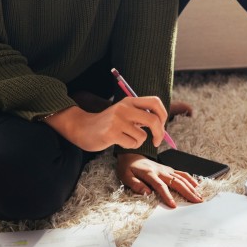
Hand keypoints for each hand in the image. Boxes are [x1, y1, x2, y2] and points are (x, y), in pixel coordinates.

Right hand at [44, 96, 169, 151]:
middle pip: (153, 120)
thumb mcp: (124, 113)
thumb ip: (140, 115)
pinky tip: (119, 141)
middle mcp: (124, 108)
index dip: (163, 114)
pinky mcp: (111, 133)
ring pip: (142, 136)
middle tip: (157, 141)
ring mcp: (117, 120)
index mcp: (129, 101)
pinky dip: (130, 146)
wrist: (83, 128)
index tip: (161, 125)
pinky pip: (132, 143)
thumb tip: (161, 124)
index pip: (155, 102)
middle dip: (160, 133)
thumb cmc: (108, 123)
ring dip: (138, 141)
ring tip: (126, 139)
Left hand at [117, 153, 202, 207]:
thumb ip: (135, 184)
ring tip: (199, 197)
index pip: (160, 186)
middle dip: (187, 192)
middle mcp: (160, 170)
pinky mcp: (169, 169)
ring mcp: (166, 169)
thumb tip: (147, 193)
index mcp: (149, 173)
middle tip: (196, 202)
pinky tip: (197, 186)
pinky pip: (182, 173)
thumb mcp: (126, 176)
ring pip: (181, 178)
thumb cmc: (128, 168)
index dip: (167, 195)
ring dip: (191, 187)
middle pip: (176, 182)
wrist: (132, 155)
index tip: (174, 205)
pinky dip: (190, 179)